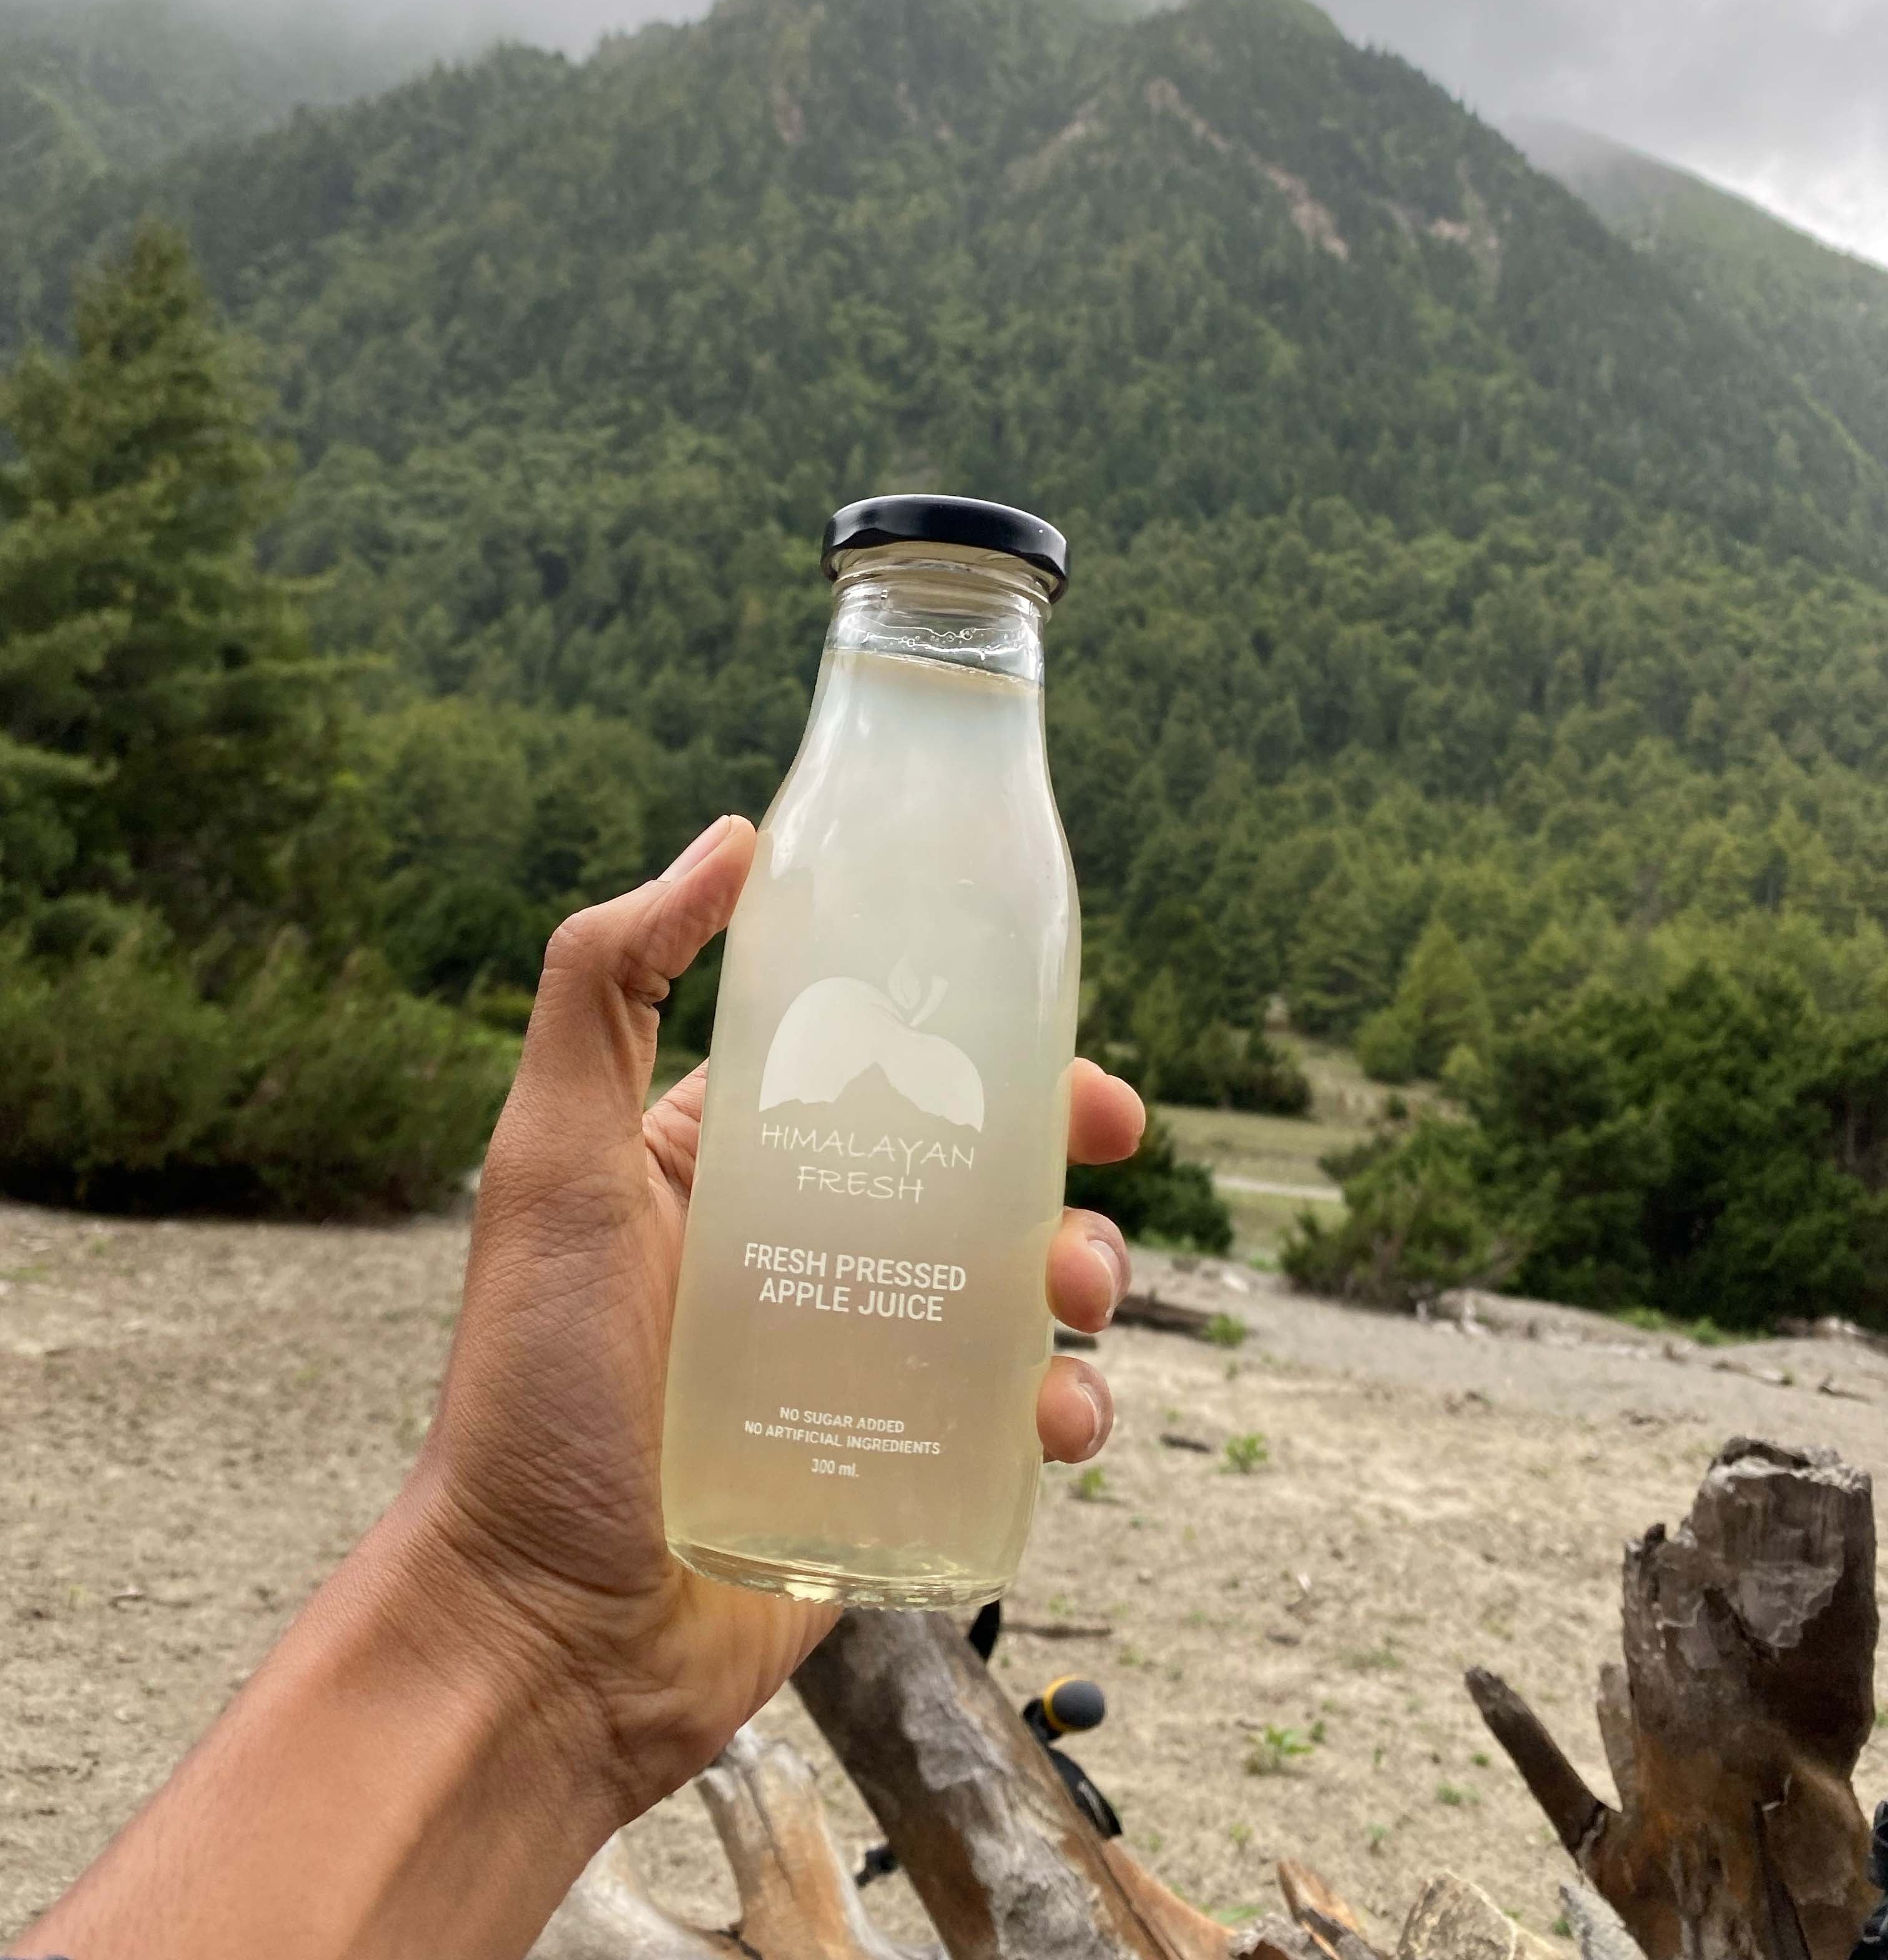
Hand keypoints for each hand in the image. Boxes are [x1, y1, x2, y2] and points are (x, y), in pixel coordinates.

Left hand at [415, 812, 1144, 1824]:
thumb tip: (731, 840)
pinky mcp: (890, 1468)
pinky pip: (1008, 1423)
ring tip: (1074, 1307)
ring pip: (1011, 1295)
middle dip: (1058, 1170)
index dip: (993, 1058)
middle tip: (1099, 1173)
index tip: (1070, 1066)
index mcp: (736, 1168)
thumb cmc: (534, 1391)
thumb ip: (604, 985)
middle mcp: (804, 1255)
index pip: (888, 1079)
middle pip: (975, 1180)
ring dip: (1078, 1281)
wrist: (542, 1635)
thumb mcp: (552, 1159)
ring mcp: (854, 1367)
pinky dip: (1062, 1410)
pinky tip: (1060, 1420)